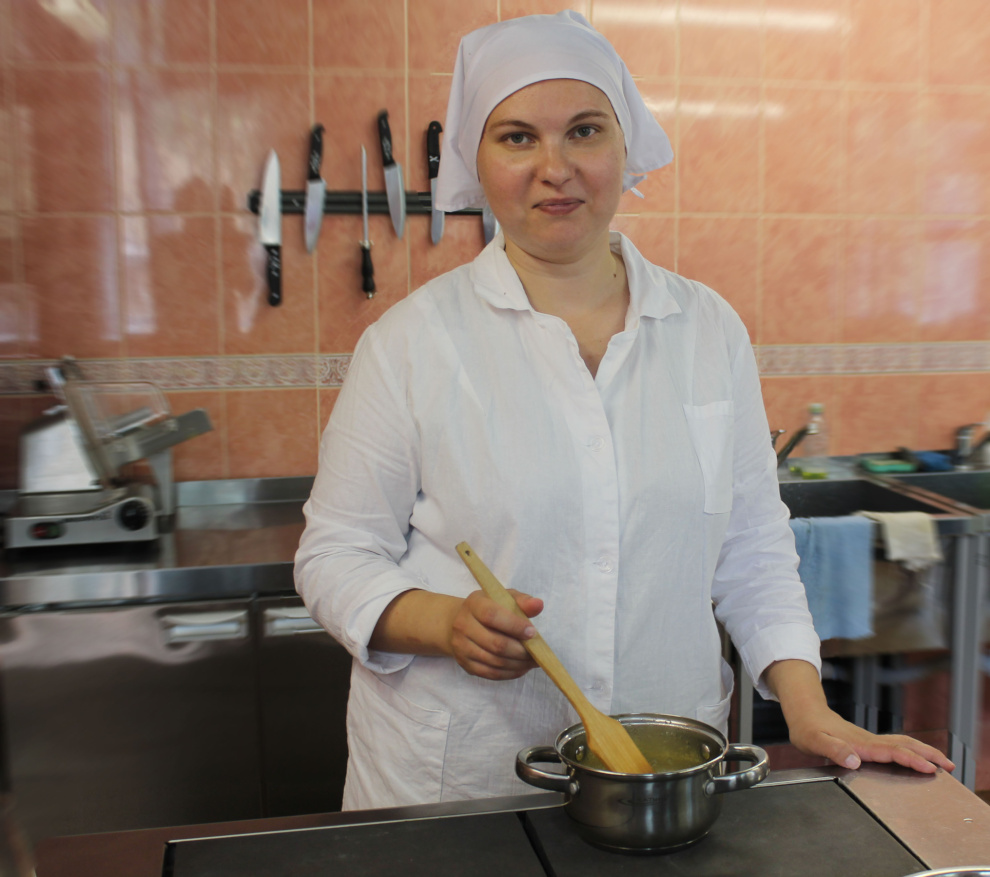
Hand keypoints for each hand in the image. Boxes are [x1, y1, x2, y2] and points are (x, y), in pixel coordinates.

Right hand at [447, 589, 543, 680]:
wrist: (462, 622)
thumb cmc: (490, 607)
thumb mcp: (505, 598)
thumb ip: (522, 601)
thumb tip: (538, 605)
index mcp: (474, 604)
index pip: (492, 616)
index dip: (514, 626)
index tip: (532, 632)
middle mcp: (463, 625)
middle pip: (495, 643)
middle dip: (521, 650)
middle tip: (538, 652)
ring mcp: (462, 647)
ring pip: (495, 661)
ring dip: (518, 664)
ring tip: (533, 661)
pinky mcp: (465, 664)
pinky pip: (491, 673)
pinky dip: (510, 673)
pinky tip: (522, 667)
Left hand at [786, 705, 954, 774]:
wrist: (804, 712)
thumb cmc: (807, 728)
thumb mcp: (813, 741)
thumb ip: (833, 750)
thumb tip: (854, 761)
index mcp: (859, 744)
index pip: (890, 752)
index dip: (909, 760)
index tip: (928, 768)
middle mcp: (868, 741)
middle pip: (903, 745)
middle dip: (927, 755)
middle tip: (949, 766)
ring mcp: (869, 740)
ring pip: (902, 743)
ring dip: (923, 751)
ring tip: (942, 762)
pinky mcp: (867, 742)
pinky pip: (895, 745)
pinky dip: (912, 750)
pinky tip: (917, 757)